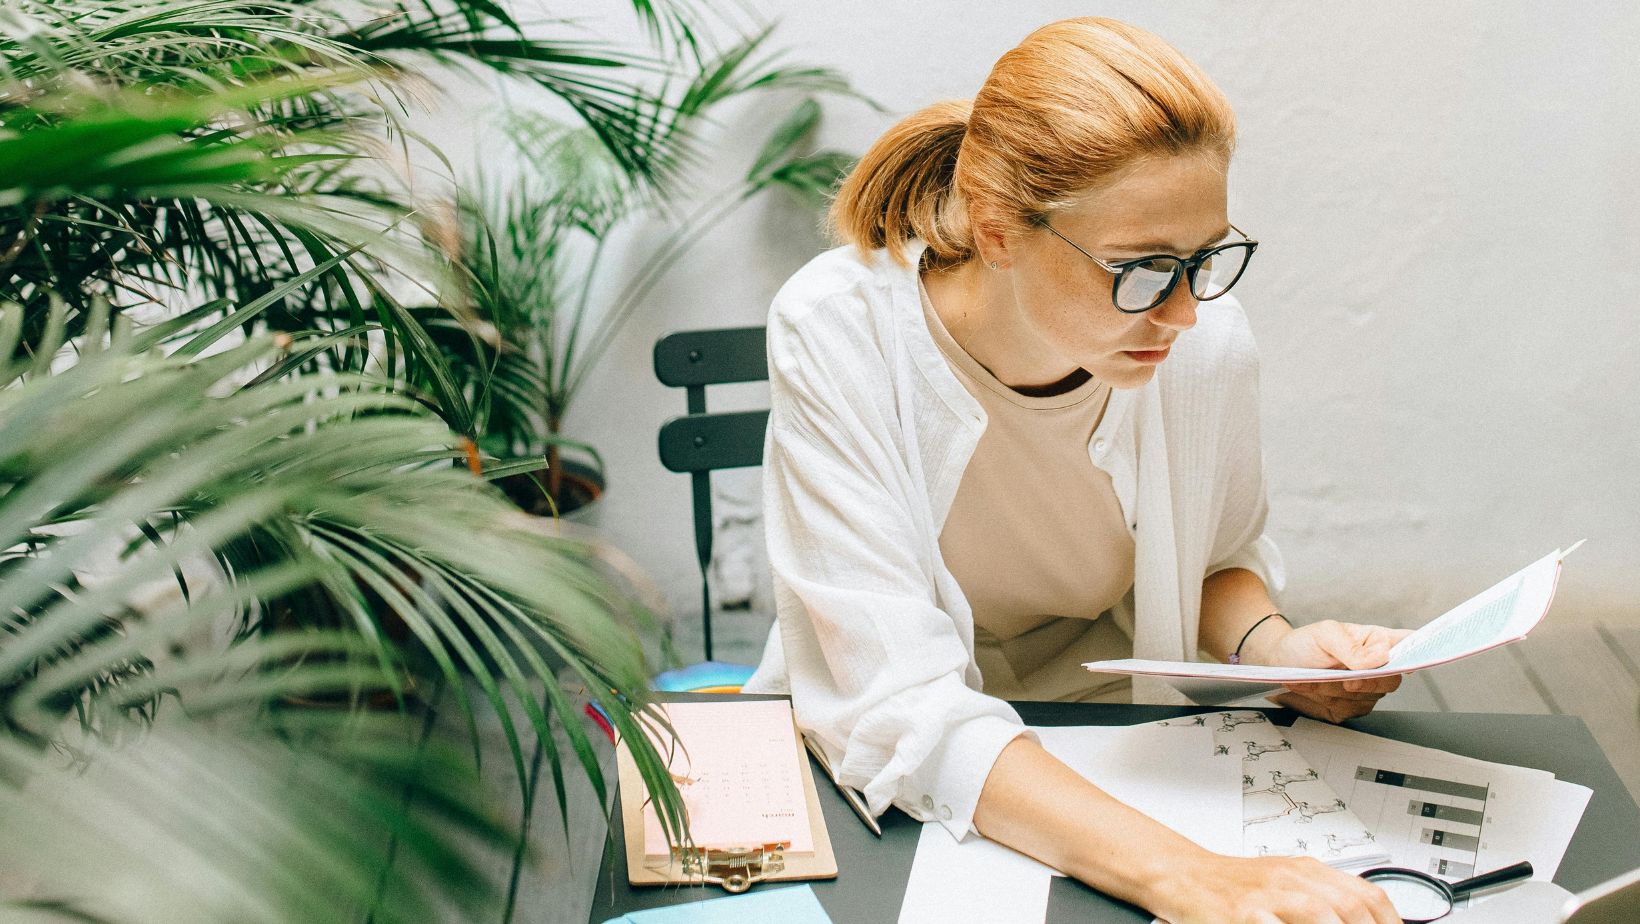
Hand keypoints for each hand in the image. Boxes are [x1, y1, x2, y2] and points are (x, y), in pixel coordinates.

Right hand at [1153, 853, 1399, 923]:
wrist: (1183, 875)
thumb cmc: (1234, 887)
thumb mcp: (1284, 884)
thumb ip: (1322, 900)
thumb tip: (1362, 919)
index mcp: (1307, 871)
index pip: (1366, 894)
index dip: (1390, 922)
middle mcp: (1291, 879)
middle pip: (1350, 906)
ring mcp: (1266, 896)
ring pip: (1320, 915)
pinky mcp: (1241, 913)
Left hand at [1248, 619, 1411, 722]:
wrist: (1277, 665)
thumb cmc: (1304, 644)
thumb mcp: (1324, 634)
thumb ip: (1351, 646)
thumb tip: (1380, 658)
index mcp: (1375, 641)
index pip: (1409, 643)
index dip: (1422, 651)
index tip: (1417, 661)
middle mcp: (1376, 666)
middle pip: (1393, 680)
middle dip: (1366, 682)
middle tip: (1347, 680)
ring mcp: (1365, 689)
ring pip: (1367, 698)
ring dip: (1336, 689)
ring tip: (1314, 676)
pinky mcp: (1350, 707)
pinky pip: (1349, 710)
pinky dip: (1327, 700)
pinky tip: (1312, 687)